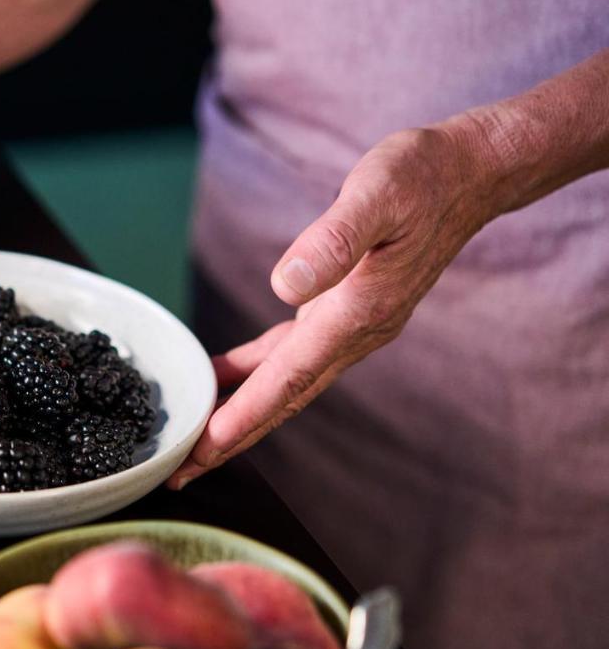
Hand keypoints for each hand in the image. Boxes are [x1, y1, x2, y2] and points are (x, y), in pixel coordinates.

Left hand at [168, 121, 514, 487]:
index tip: (206, 447)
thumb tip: (286, 284)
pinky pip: (288, 355)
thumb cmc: (421, 178)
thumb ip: (334, 240)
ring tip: (194, 445)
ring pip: (284, 384)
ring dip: (240, 415)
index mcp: (357, 312)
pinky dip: (253, 372)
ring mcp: (350, 326)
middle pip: (283, 399)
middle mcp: (355, 332)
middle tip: (182, 474)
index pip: (290, 376)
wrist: (466, 174)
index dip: (246, 414)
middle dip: (232, 438)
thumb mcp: (376, 195)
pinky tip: (222, 379)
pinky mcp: (342, 311)